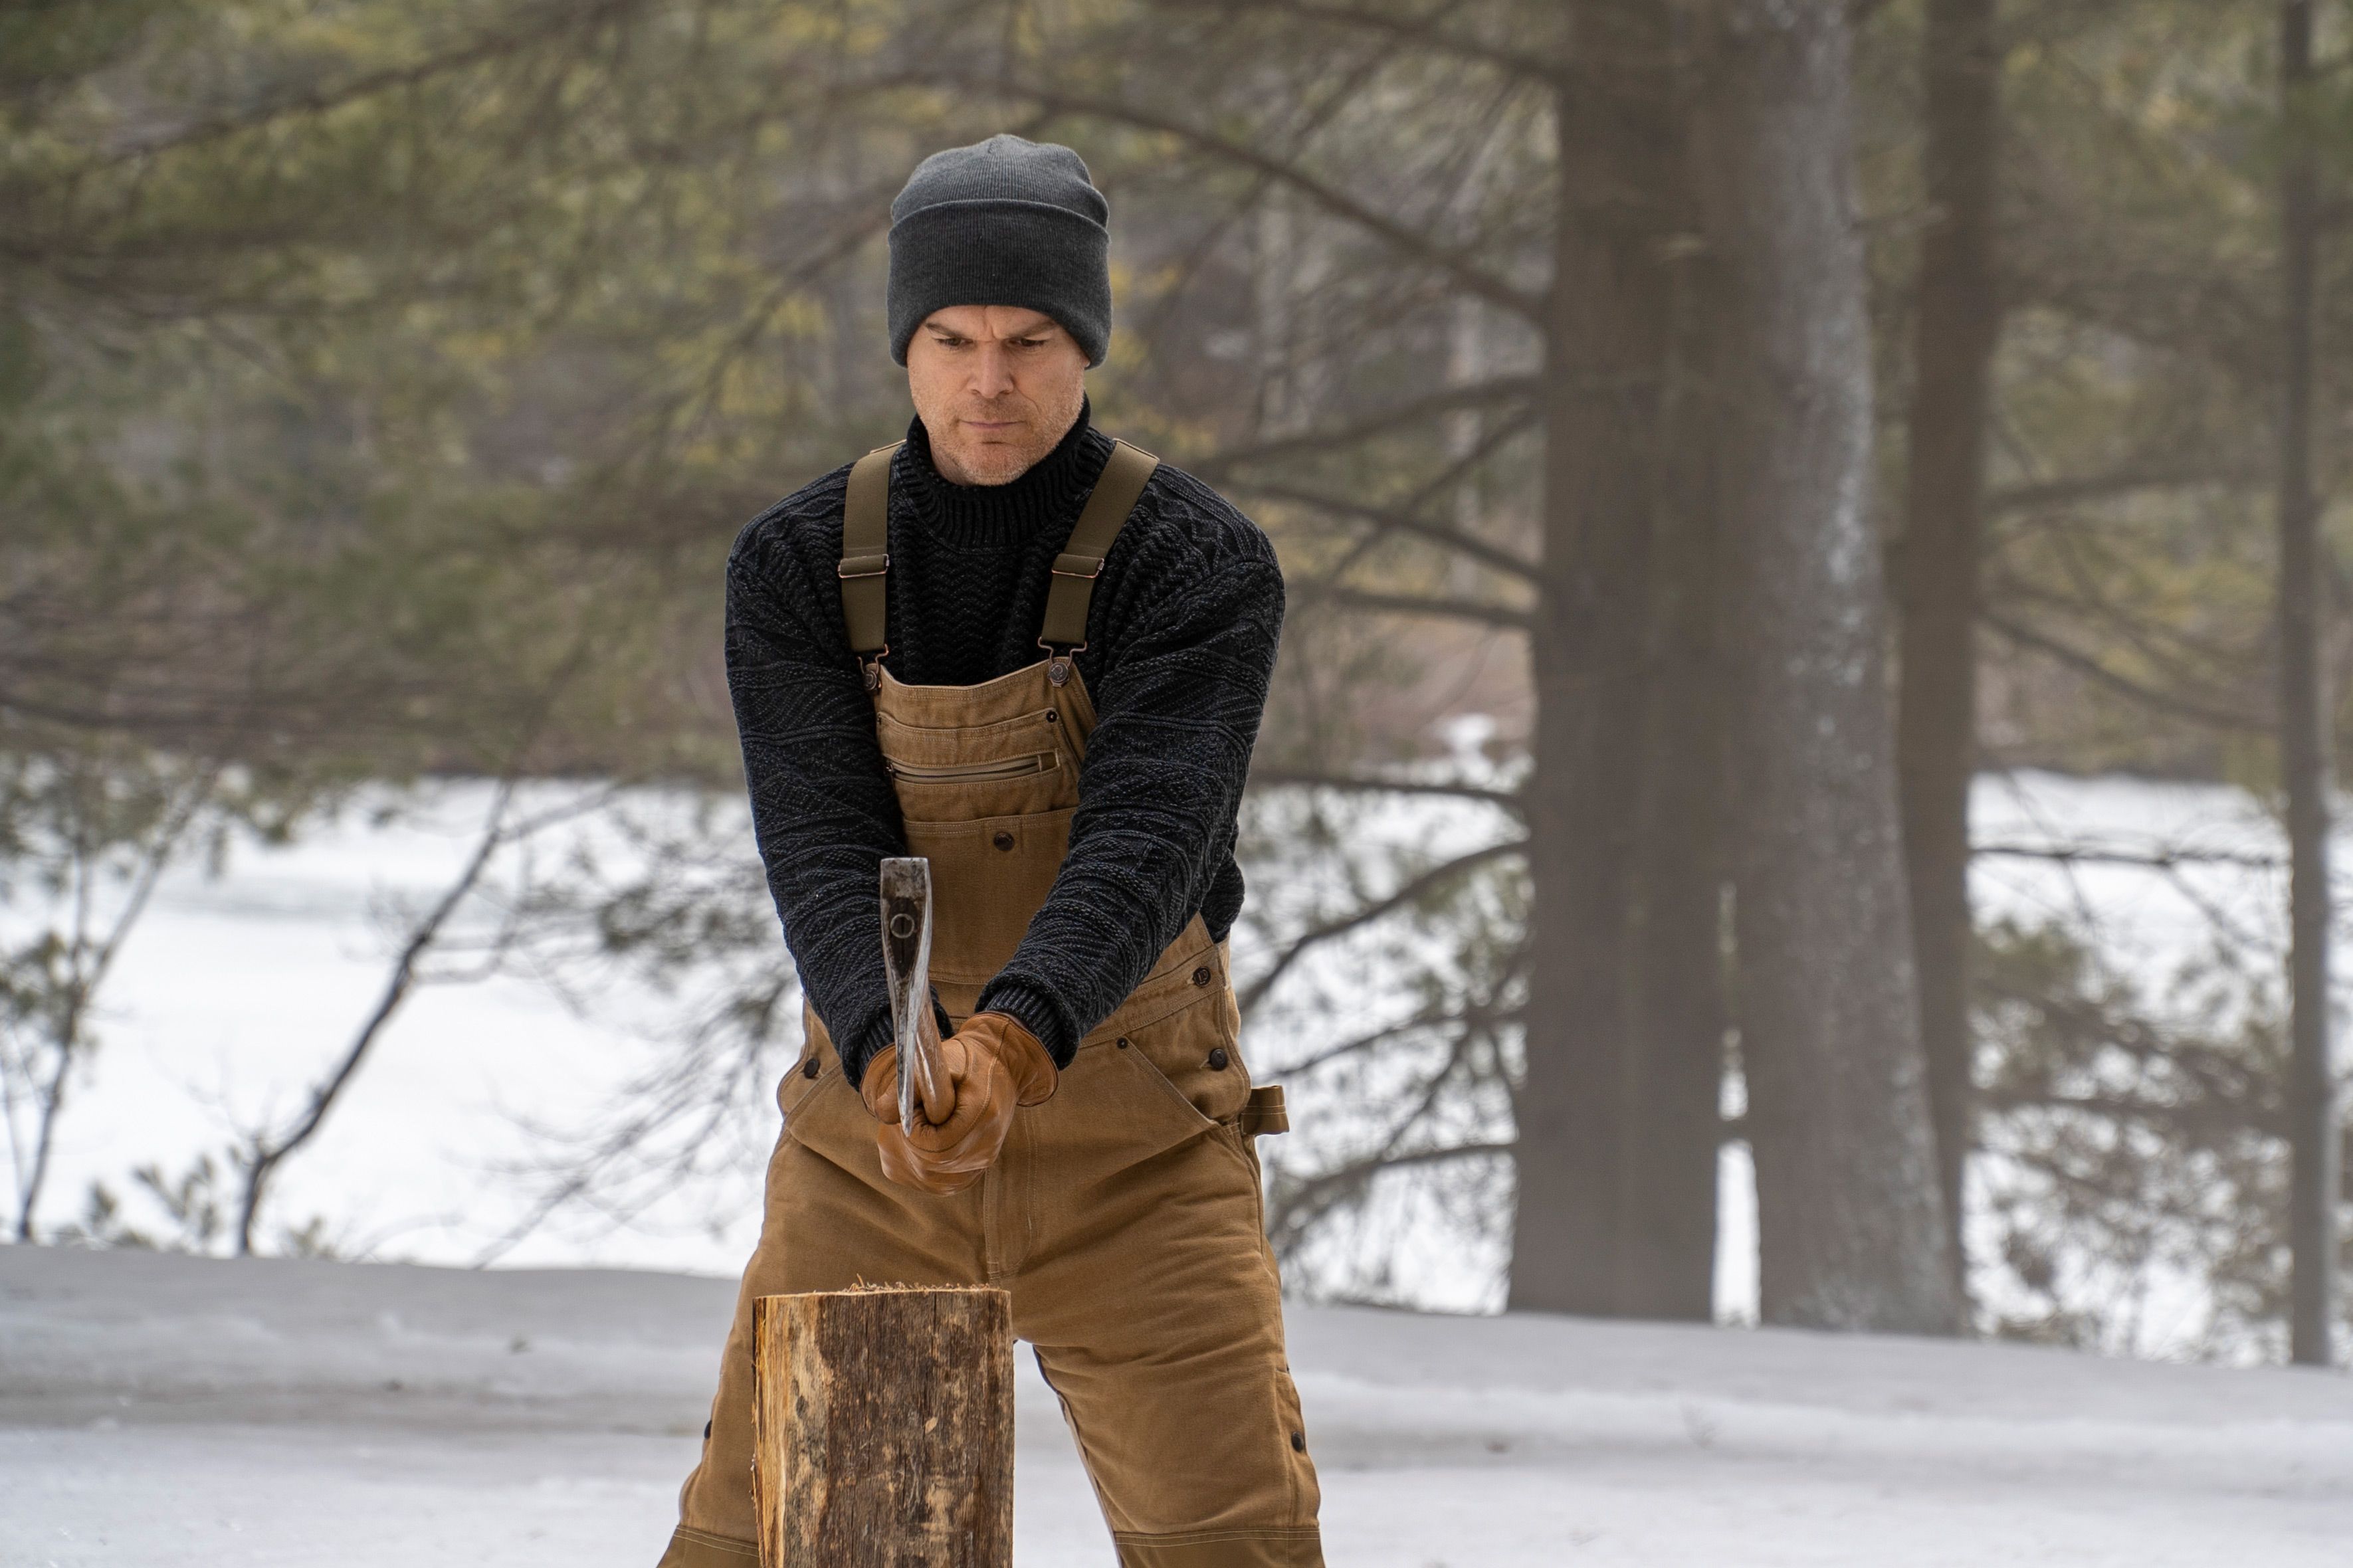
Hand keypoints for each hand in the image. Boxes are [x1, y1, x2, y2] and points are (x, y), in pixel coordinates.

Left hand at [860, 1012, 1057, 1193]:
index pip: (935, 1147)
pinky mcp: (967, 1176)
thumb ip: (907, 1084)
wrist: (1000, 1068)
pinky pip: (928, 1180)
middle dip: (909, 1139)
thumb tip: (881, 1112)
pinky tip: (925, 1138)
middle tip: (916, 1112)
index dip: (914, 1129)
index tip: (914, 1107)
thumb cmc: (965, 1061)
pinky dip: (916, 1161)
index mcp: (983, 1116)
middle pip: (927, 1164)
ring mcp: (977, 1167)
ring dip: (910, 1151)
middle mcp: (984, 1149)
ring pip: (924, 1176)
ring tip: (923, 1123)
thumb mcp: (937, 1060)